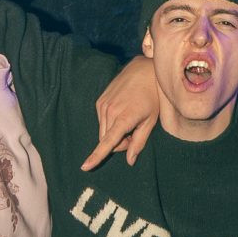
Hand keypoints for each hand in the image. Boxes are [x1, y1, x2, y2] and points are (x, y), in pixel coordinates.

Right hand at [83, 53, 158, 169]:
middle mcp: (109, 112)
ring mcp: (102, 105)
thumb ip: (139, 142)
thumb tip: (130, 161)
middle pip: (108, 142)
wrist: (143, 70)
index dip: (96, 157)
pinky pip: (102, 122)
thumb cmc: (152, 97)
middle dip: (120, 143)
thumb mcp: (150, 121)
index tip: (85, 167)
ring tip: (130, 120)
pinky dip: (111, 124)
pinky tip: (123, 112)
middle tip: (134, 133)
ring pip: (104, 133)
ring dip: (115, 134)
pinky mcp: (99, 101)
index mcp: (124, 118)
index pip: (107, 143)